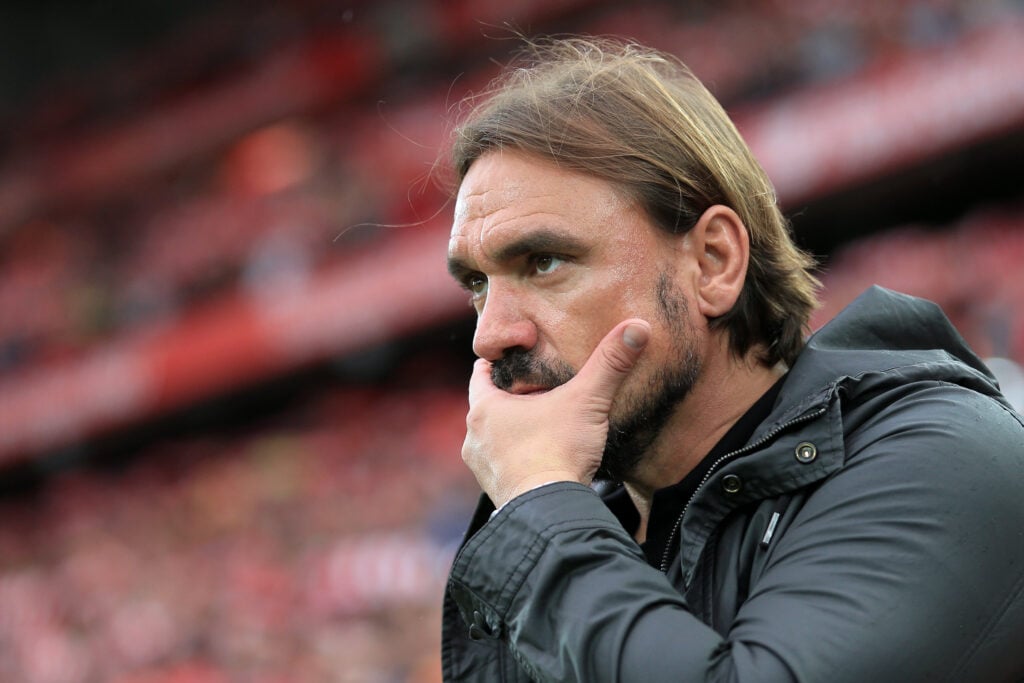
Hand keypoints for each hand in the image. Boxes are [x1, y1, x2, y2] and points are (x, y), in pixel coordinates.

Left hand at [462, 319, 650, 507]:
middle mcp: (474, 439)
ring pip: (494, 440)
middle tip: (533, 391)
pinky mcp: (497, 493)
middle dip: (509, 400)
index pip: (481, 376)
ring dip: (513, 433)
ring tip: (539, 426)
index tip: (506, 359)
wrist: (550, 512)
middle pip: (488, 408)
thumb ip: (610, 364)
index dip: (494, 365)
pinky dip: (519, 460)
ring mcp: (482, 469)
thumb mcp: (587, 401)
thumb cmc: (558, 452)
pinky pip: (505, 467)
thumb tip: (637, 328)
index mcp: (484, 409)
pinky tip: (542, 459)